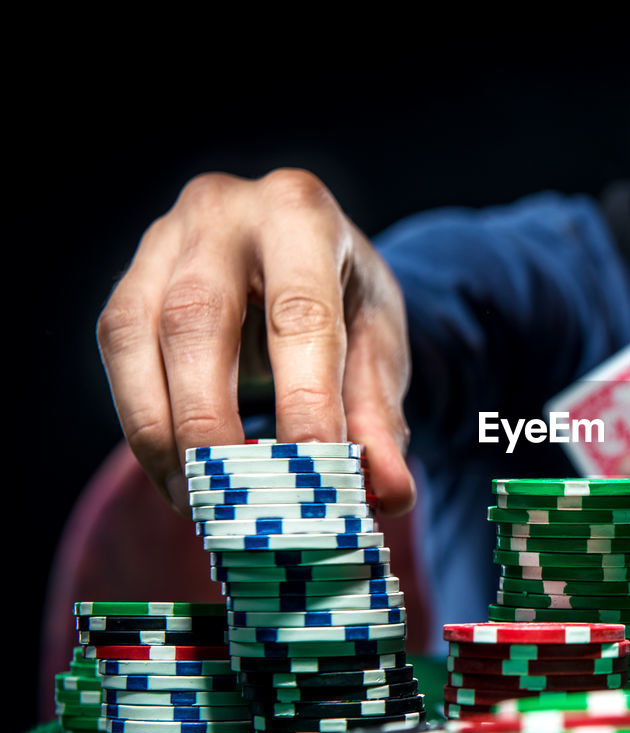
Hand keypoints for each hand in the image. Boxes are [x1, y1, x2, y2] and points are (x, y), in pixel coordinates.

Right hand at [97, 169, 413, 513]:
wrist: (300, 245)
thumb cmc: (342, 294)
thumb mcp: (377, 342)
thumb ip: (381, 416)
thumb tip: (391, 495)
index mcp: (301, 214)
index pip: (299, 314)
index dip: (303, 400)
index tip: (311, 474)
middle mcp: (223, 212)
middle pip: (198, 320)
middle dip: (210, 422)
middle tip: (235, 501)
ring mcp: (163, 239)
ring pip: (137, 337)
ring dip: (162, 432)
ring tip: (200, 503)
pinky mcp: (127, 278)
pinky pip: (119, 354)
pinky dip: (145, 424)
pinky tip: (177, 477)